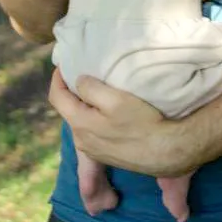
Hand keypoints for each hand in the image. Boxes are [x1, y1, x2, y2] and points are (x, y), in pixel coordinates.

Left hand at [49, 70, 195, 175]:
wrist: (165, 151)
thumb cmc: (141, 122)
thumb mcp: (116, 99)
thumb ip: (91, 89)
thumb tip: (79, 82)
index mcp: (79, 124)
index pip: (57, 98)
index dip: (57, 79)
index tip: (63, 65)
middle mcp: (80, 140)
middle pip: (68, 110)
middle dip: (71, 92)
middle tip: (82, 75)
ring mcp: (92, 151)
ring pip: (80, 122)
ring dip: (83, 106)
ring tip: (96, 92)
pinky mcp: (105, 156)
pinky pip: (91, 132)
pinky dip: (93, 118)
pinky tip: (107, 114)